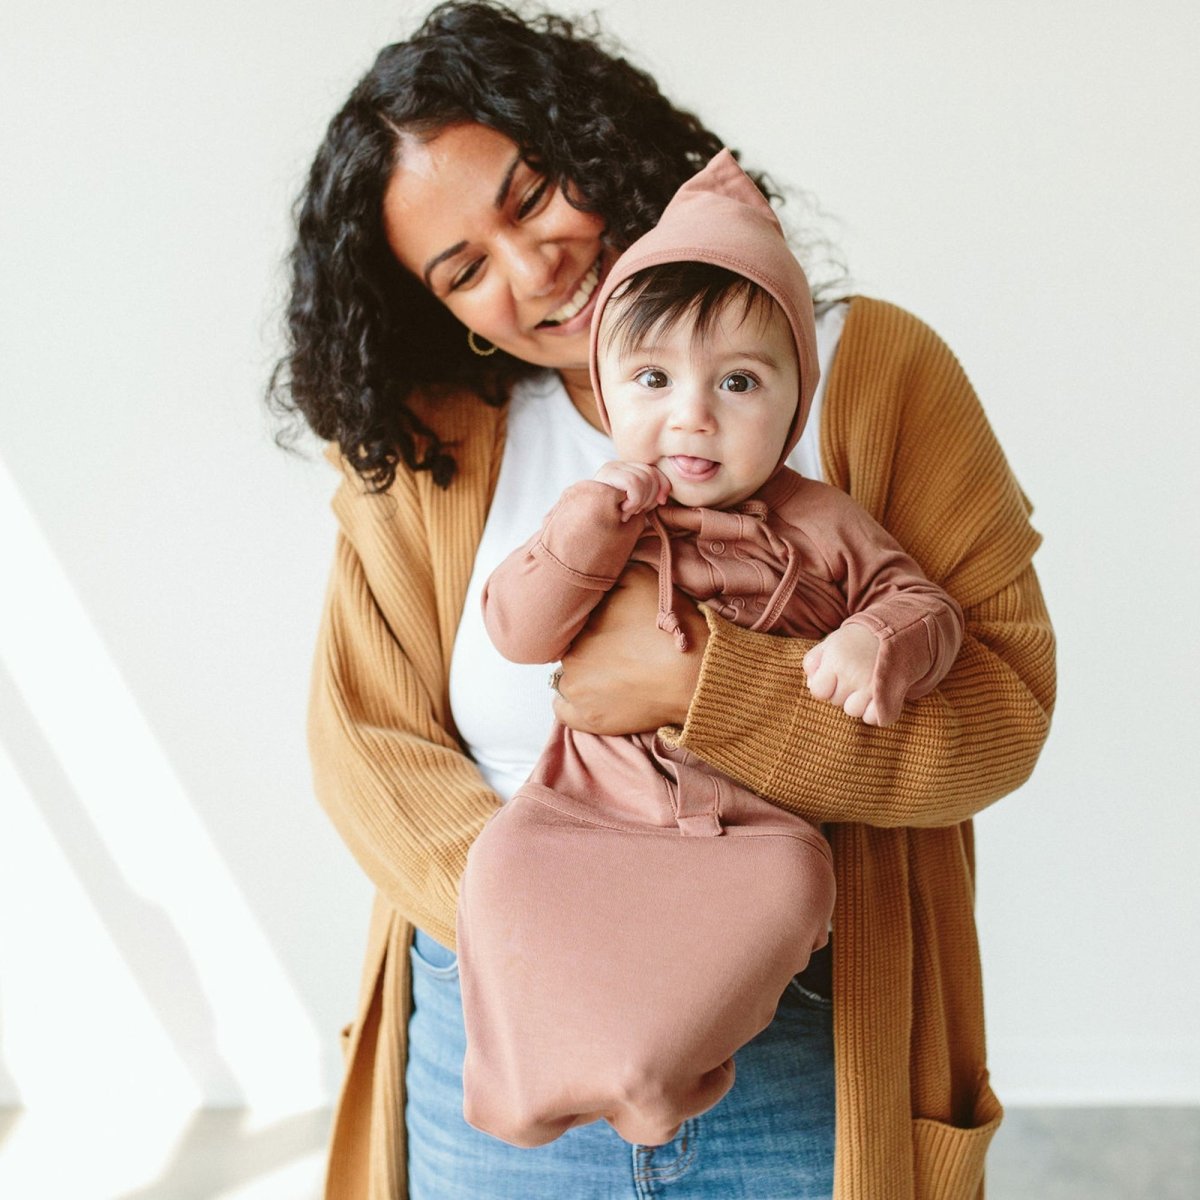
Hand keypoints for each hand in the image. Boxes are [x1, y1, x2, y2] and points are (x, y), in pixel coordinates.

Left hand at [554, 562, 707, 733]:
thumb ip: (607, 574)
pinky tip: (594, 691)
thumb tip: (592, 574)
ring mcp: (576, 692)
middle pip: (570, 647)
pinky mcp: (587, 719)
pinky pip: (563, 709)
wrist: (694, 674)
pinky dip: (572, 701)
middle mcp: (569, 657)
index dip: (591, 620)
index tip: (611, 624)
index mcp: (577, 624)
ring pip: (564, 676)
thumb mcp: (638, 578)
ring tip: (611, 670)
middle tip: (617, 646)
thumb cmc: (669, 628)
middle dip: (588, 644)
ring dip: (580, 672)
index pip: (571, 620)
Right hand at [593, 461, 670, 520]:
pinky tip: (621, 511)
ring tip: (625, 512)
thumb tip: (664, 498)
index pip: (655, 470)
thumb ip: (651, 497)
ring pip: (644, 478)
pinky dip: (633, 502)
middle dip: (649, 498)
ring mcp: (612, 468)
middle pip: (651, 473)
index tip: (660, 503)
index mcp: (625, 471)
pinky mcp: (608, 473)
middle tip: (634, 511)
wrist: (588, 533)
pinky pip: (634, 484)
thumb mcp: (636, 509)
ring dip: (639, 502)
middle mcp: (618, 465)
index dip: (662, 486)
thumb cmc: (612, 525)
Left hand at [802, 623, 886, 725]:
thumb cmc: (857, 639)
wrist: (897, 629)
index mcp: (836, 660)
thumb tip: (811, 685)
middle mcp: (853, 675)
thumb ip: (813, 661)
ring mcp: (873, 687)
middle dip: (842, 690)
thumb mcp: (831, 642)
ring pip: (854, 711)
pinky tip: (877, 695)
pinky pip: (874, 718)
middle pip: (836, 701)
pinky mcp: (890, 696)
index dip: (824, 685)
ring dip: (857, 701)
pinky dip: (874, 711)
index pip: (818, 692)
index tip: (833, 674)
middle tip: (855, 672)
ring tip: (866, 682)